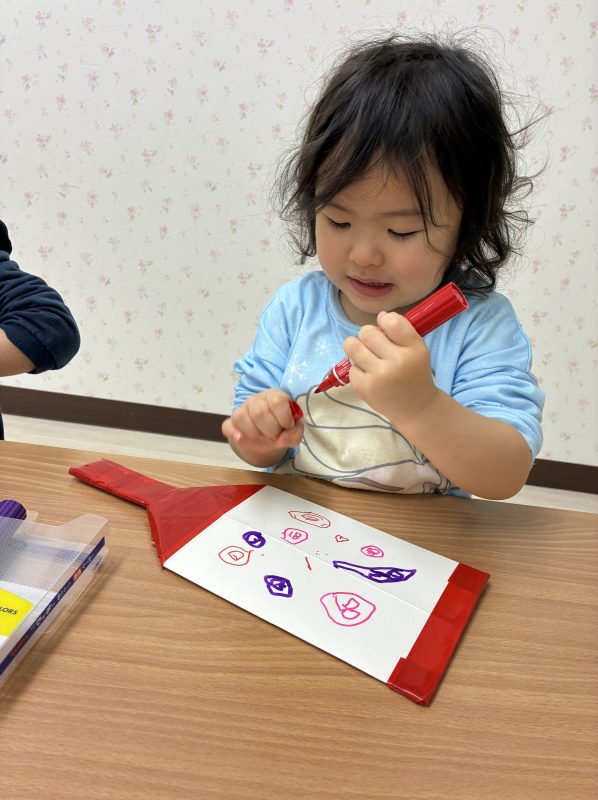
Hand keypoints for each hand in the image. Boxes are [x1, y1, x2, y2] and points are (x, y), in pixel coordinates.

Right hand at [221, 389, 303, 465]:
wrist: (269, 438)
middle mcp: (257, 399)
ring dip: (255, 434)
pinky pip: (227, 425)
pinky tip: (241, 438)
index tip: (287, 425)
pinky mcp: (232, 421)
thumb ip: (294, 434)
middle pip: (259, 413)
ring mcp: (243, 409)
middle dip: (270, 430)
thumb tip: (279, 440)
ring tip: (262, 436)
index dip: (283, 418)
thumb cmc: (283, 429)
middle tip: (275, 434)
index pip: (277, 401)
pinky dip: (234, 433)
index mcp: (275, 396)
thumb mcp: (294, 431)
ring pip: (241, 417)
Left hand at [343, 311, 438, 425]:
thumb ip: (401, 332)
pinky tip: (369, 375)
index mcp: (414, 349)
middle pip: (367, 332)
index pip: (392, 322)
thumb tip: (380, 316)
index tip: (384, 327)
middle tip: (374, 345)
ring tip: (365, 354)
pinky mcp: (365, 388)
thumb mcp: (418, 350)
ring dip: (356, 347)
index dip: (384, 320)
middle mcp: (397, 362)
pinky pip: (351, 367)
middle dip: (368, 335)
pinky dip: (358, 369)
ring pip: (353, 346)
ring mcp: (379, 376)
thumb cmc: (414, 374)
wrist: (416, 408)